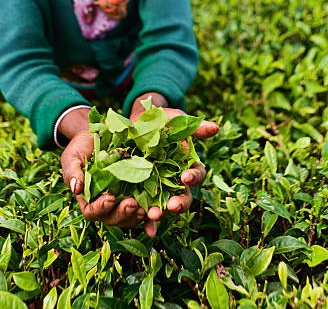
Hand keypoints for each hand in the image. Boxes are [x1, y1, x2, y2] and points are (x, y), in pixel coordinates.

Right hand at [61, 130, 145, 227]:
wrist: (99, 134)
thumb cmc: (82, 147)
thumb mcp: (72, 156)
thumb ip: (72, 172)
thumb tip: (76, 188)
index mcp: (88, 198)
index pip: (92, 211)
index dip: (101, 209)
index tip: (110, 198)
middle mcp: (105, 203)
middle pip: (112, 218)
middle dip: (122, 213)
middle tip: (132, 203)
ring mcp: (121, 199)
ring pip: (129, 218)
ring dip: (137, 216)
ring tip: (146, 209)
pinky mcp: (136, 192)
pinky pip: (144, 207)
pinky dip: (150, 215)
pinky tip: (157, 212)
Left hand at [130, 93, 219, 237]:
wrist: (135, 123)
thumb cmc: (159, 121)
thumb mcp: (174, 119)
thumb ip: (193, 126)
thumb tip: (215, 128)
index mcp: (188, 164)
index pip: (197, 174)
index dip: (194, 177)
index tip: (186, 176)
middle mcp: (176, 181)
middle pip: (184, 196)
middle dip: (179, 202)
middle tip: (172, 206)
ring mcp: (159, 189)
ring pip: (166, 207)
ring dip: (162, 214)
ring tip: (154, 215)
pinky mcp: (143, 194)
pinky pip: (146, 211)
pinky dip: (148, 222)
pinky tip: (147, 229)